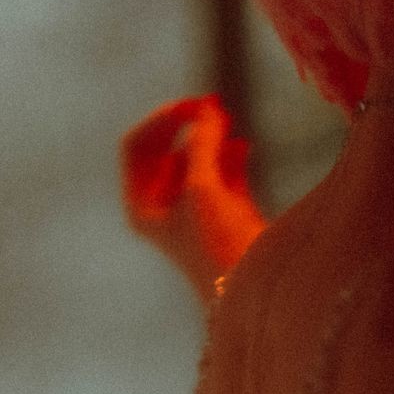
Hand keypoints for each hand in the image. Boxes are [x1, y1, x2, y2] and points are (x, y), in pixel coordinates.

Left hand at [119, 94, 266, 299]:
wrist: (255, 289)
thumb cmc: (218, 245)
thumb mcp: (202, 188)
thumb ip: (203, 142)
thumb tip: (210, 108)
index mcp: (141, 205)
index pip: (137, 145)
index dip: (161, 120)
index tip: (191, 108)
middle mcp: (164, 206)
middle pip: (169, 148)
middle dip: (189, 125)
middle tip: (213, 104)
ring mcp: (196, 208)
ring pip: (198, 157)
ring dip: (212, 137)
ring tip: (228, 119)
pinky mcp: (228, 211)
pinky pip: (224, 171)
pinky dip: (232, 154)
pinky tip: (243, 145)